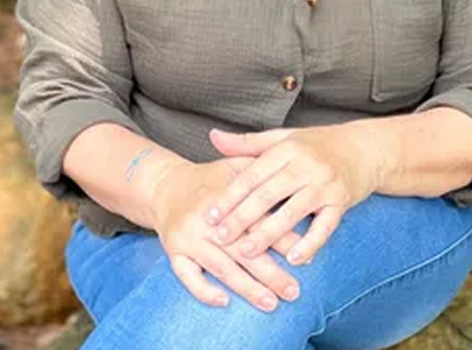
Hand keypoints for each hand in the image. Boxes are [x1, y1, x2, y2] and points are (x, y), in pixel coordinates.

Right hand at [148, 156, 303, 311]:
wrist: (164, 185)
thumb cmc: (209, 179)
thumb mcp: (235, 167)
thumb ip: (264, 172)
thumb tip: (298, 189)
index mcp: (227, 198)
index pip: (259, 222)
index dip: (283, 239)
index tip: (306, 257)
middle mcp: (208, 220)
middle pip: (242, 250)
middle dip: (270, 274)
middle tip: (293, 292)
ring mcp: (189, 237)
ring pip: (220, 267)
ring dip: (246, 287)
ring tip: (270, 303)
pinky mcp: (173, 251)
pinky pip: (186, 275)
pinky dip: (203, 289)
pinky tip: (224, 301)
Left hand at [205, 125, 380, 265]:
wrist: (364, 149)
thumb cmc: (317, 145)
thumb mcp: (283, 138)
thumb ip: (247, 143)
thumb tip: (214, 137)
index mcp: (287, 148)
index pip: (253, 175)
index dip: (230, 196)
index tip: (210, 215)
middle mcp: (305, 165)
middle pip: (268, 194)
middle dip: (242, 218)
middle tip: (220, 238)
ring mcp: (325, 184)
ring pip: (292, 211)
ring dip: (268, 234)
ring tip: (246, 251)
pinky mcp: (342, 201)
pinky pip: (325, 226)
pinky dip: (310, 243)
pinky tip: (293, 258)